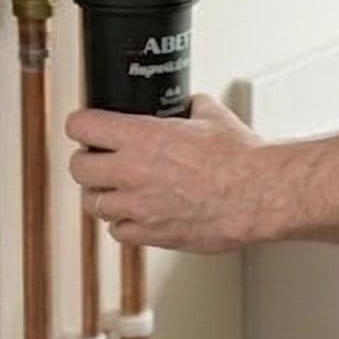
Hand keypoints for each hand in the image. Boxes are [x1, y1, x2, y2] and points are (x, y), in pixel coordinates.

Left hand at [66, 94, 272, 252]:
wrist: (259, 194)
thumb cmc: (240, 158)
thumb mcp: (211, 114)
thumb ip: (190, 107)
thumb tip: (189, 104)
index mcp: (141, 137)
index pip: (82, 126)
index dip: (81, 123)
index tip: (85, 125)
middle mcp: (132, 173)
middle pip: (78, 168)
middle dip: (85, 160)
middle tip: (97, 157)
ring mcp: (139, 207)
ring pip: (93, 204)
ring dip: (101, 194)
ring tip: (116, 188)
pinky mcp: (153, 235)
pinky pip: (118, 232)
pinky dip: (122, 222)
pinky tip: (136, 213)